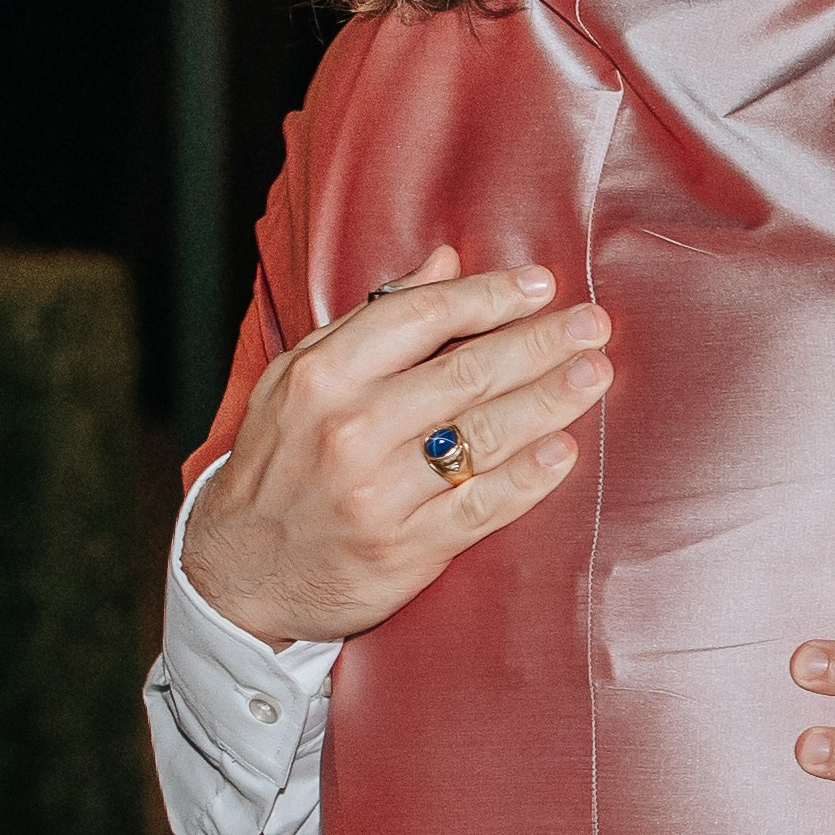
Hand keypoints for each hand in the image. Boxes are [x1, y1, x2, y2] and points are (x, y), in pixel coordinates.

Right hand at [180, 247, 612, 644]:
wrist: (239, 572)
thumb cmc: (281, 462)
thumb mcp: (301, 379)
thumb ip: (375, 320)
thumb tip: (446, 263)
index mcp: (323, 376)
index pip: (422, 318)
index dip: (490, 297)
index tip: (542, 284)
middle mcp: (350, 429)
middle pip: (466, 373)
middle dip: (539, 343)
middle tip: (593, 323)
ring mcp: (378, 493)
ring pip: (482, 435)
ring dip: (549, 400)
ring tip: (595, 374)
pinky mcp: (404, 548)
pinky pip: (481, 506)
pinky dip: (527, 478)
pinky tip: (563, 451)